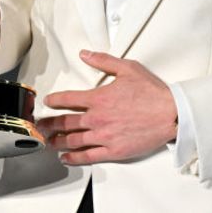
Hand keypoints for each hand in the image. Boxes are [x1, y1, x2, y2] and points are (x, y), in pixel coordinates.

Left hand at [38, 50, 177, 164]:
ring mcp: (104, 136)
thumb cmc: (152, 93)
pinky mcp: (113, 151)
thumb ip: (103, 60)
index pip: (68, 99)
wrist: (171, 114)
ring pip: (73, 141)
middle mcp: (97, 118)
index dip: (54, 101)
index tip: (47, 102)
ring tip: (48, 142)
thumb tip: (85, 54)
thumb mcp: (127, 68)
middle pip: (65, 122)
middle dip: (49, 124)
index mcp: (99, 98)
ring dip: (57, 142)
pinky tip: (66, 157)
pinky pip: (88, 156)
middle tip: (40, 125)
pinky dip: (74, 158)